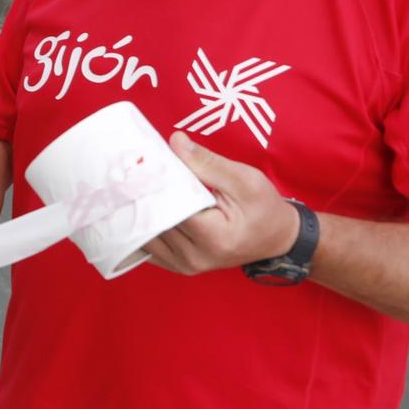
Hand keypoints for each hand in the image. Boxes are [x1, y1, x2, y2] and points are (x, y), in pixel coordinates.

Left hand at [141, 133, 300, 274]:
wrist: (276, 237)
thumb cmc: (264, 207)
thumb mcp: (244, 179)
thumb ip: (207, 162)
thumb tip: (175, 141)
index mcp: (214, 237)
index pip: (171, 207)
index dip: (156, 184)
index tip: (146, 163)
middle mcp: (195, 257)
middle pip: (155, 221)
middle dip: (142, 196)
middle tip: (132, 171)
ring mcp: (185, 265)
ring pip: (146, 235)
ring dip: (138, 211)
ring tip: (133, 186)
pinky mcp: (178, 266)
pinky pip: (148, 248)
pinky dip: (141, 227)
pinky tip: (137, 207)